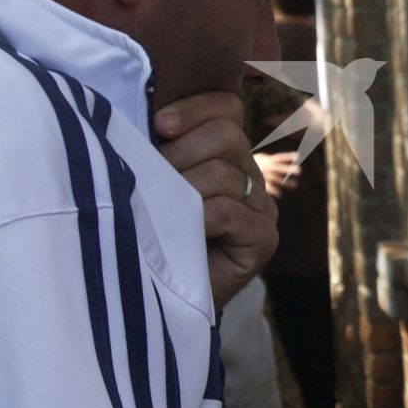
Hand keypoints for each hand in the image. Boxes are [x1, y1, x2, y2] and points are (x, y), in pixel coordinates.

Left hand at [155, 91, 277, 310]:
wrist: (159, 299)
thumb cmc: (148, 234)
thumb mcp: (152, 179)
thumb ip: (159, 146)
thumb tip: (142, 110)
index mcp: (228, 154)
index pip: (228, 108)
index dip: (194, 108)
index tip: (158, 125)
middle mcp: (252, 176)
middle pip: (226, 135)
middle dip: (181, 152)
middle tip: (155, 177)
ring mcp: (263, 209)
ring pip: (223, 174)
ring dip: (182, 190)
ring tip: (162, 211)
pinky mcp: (264, 240)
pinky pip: (227, 211)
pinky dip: (197, 219)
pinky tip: (184, 234)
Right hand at [254, 150, 303, 199]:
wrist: (239, 169)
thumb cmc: (255, 165)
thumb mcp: (263, 159)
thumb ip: (273, 160)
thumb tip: (293, 157)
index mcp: (268, 160)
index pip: (279, 157)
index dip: (288, 157)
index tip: (298, 156)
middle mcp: (266, 167)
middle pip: (278, 167)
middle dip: (288, 169)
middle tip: (300, 171)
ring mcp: (263, 175)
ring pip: (275, 178)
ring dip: (285, 182)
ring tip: (295, 185)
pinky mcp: (259, 183)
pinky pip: (266, 187)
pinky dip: (272, 190)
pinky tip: (279, 194)